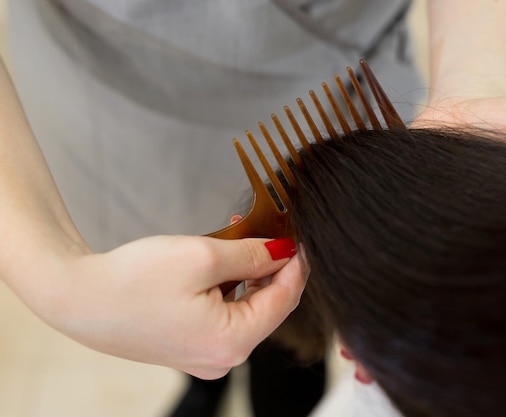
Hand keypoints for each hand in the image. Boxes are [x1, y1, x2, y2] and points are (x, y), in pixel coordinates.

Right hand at [39, 235, 306, 378]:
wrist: (76, 299)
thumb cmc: (134, 280)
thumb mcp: (204, 256)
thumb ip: (253, 254)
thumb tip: (284, 250)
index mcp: (233, 342)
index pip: (285, 299)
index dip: (296, 263)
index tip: (300, 235)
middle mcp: (223, 358)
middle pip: (267, 306)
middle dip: (270, 265)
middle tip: (268, 228)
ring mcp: (204, 355)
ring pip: (245, 308)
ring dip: (248, 273)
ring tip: (240, 236)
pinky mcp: (189, 346)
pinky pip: (223, 315)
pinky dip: (228, 287)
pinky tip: (221, 261)